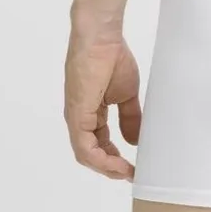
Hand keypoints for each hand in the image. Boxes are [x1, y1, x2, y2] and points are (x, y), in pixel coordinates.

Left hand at [64, 24, 141, 180]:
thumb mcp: (126, 94)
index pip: (99, 144)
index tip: (134, 167)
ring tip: (127, 173)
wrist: (101, 36)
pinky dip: (101, 160)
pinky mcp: (76, 115)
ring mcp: (76, 118)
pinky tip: (119, 164)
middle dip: (111, 168)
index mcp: (90, 113)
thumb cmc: (112, 57)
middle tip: (132, 174)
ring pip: (86, 155)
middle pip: (91, 154)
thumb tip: (134, 141)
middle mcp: (79, 119)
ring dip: (107, 168)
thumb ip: (129, 117)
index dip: (115, 159)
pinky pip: (85, 147)